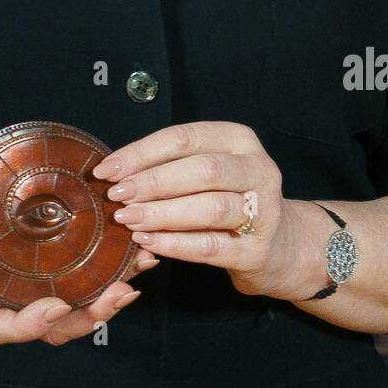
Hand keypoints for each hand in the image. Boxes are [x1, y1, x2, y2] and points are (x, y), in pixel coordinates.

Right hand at [0, 106, 159, 344]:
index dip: (28, 324)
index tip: (56, 305)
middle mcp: (5, 296)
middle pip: (50, 329)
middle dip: (88, 317)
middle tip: (121, 290)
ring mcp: (27, 291)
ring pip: (71, 318)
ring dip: (108, 303)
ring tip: (138, 271)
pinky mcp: (45, 277)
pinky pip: (78, 291)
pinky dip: (107, 282)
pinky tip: (135, 259)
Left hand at [92, 120, 322, 301]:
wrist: (280, 244)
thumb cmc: (229, 198)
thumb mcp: (207, 171)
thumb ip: (169, 167)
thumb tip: (113, 173)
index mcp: (239, 140)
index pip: (185, 137)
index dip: (142, 153)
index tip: (107, 169)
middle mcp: (257, 168)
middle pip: (201, 170)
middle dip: (152, 182)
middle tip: (116, 196)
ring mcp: (263, 210)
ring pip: (209, 207)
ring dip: (162, 213)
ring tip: (128, 219)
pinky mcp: (257, 250)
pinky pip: (211, 246)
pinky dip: (176, 244)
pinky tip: (149, 242)